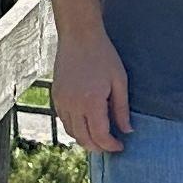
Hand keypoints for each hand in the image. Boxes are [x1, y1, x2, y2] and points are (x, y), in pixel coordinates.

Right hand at [53, 27, 131, 152]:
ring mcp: (61, 101)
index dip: (111, 146)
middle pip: (84, 139)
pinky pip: (64, 120)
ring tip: (98, 137)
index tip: (121, 146)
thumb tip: (127, 130)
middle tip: (110, 146)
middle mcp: (73, 105)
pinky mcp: (55, 95)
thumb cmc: (103, 55)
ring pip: (71, 132)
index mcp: (91, 102)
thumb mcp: (119, 80)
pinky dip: (74, 127)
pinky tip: (85, 123)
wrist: (78, 35)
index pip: (100, 136)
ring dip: (85, 139)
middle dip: (98, 147)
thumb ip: (122, 108)